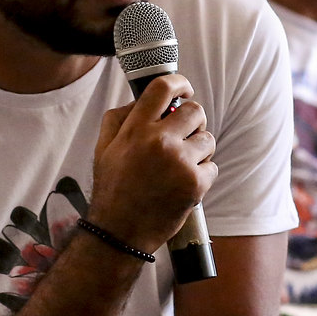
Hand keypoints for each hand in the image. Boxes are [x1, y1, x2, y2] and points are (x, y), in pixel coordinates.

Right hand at [87, 73, 217, 250]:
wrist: (119, 232)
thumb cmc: (113, 189)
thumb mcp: (104, 148)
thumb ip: (119, 118)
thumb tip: (140, 99)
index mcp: (136, 129)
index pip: (162, 88)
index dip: (179, 83)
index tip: (185, 89)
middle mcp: (159, 141)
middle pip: (195, 110)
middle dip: (193, 122)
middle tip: (184, 136)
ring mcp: (180, 162)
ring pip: (207, 139)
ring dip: (199, 150)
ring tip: (182, 166)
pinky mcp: (195, 183)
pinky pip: (212, 166)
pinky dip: (203, 175)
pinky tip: (184, 185)